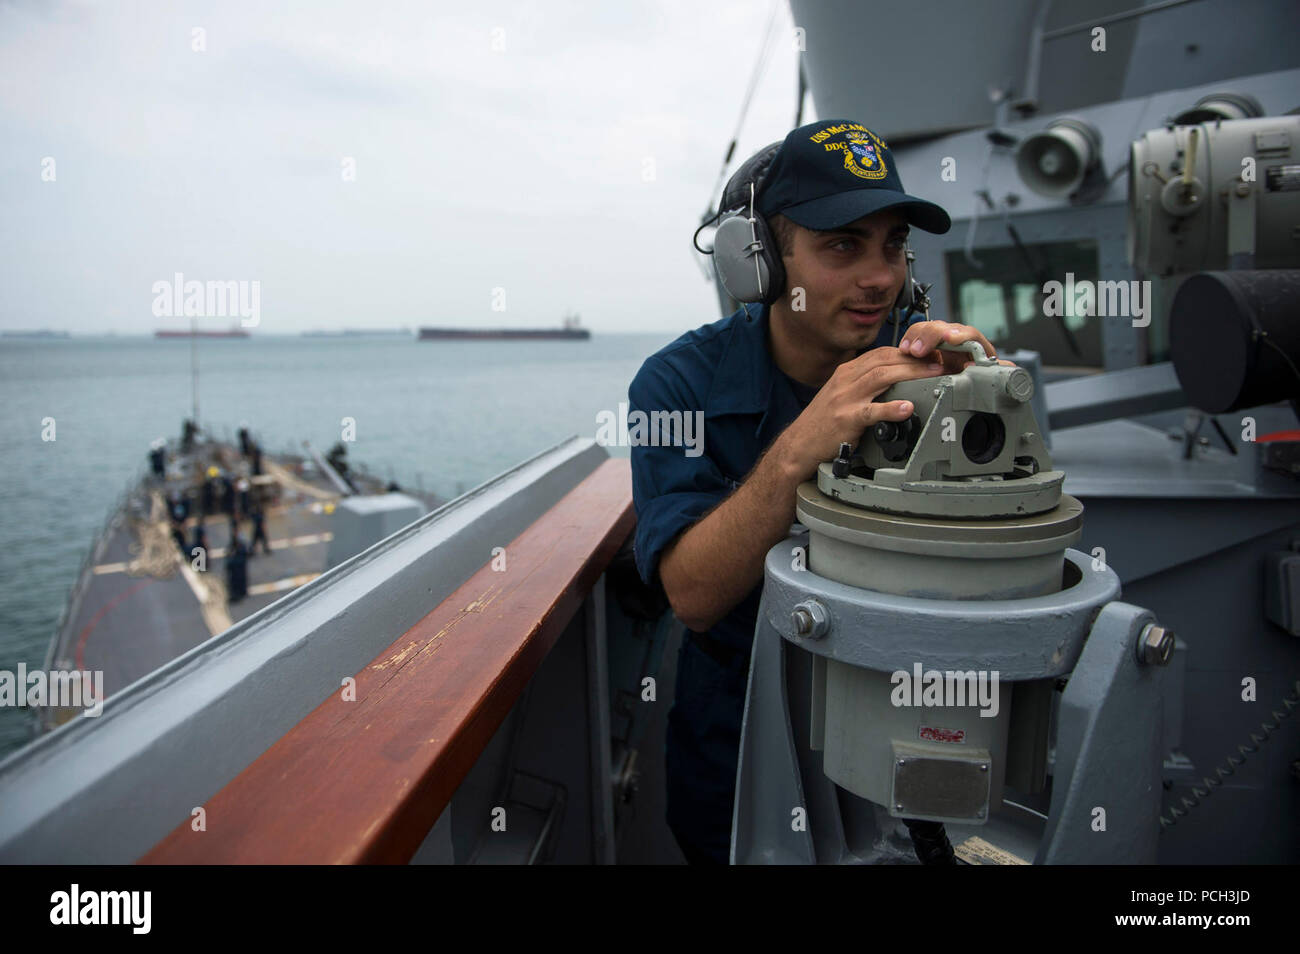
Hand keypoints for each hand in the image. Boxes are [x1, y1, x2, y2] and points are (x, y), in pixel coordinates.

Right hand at [773, 346, 948, 481]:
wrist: (800, 444)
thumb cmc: (824, 422)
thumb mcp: (843, 395)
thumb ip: (866, 385)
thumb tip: (895, 379)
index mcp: (847, 372)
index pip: (882, 353)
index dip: (908, 351)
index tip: (929, 353)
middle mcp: (846, 380)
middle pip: (886, 361)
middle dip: (916, 358)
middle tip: (941, 361)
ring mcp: (846, 399)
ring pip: (882, 378)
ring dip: (911, 374)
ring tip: (933, 375)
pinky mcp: (846, 419)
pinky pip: (871, 411)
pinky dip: (891, 409)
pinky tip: (907, 408)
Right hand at [898, 321, 1016, 372]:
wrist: (960, 387)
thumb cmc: (975, 381)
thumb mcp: (988, 380)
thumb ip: (997, 373)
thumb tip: (1006, 368)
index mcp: (975, 346)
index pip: (969, 334)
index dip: (960, 335)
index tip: (950, 339)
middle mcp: (957, 339)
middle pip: (943, 327)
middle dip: (930, 336)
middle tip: (919, 350)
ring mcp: (940, 341)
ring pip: (927, 328)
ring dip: (916, 337)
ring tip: (909, 350)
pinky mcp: (926, 346)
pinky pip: (915, 336)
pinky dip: (908, 341)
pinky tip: (903, 349)